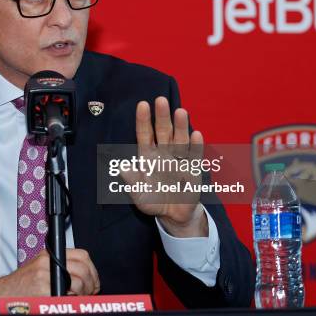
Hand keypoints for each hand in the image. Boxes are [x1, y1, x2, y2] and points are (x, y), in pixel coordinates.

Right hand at [0, 249, 99, 313]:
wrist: (1, 295)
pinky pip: (66, 296)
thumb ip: (60, 267)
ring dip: (83, 294)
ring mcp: (45, 276)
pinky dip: (70, 301)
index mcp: (48, 255)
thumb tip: (85, 275)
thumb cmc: (21, 285)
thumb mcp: (39, 268)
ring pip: (78, 282)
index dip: (92, 270)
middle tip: (90, 292)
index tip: (94, 282)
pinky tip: (65, 302)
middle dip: (92, 283)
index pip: (82, 256)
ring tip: (78, 299)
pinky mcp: (43, 290)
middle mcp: (47, 263)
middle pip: (83, 269)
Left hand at [120, 97, 207, 236]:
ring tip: (180, 111)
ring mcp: (179, 160)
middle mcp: (163, 153)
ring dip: (180, 126)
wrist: (173, 215)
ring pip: (179, 139)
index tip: (142, 105)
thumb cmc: (153, 201)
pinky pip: (194, 156)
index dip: (143, 120)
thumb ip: (131, 181)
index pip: (144, 135)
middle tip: (161, 100)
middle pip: (163, 131)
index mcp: (148, 156)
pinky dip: (195, 146)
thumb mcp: (138, 193)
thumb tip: (120, 167)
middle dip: (162, 116)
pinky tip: (196, 135)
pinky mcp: (192, 169)